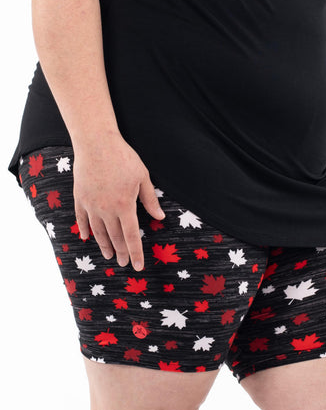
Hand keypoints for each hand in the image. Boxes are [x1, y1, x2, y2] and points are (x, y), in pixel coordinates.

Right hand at [72, 132, 164, 270]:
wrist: (96, 143)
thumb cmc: (123, 157)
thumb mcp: (143, 177)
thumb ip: (150, 199)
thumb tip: (160, 217)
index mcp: (125, 206)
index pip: (131, 237)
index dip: (136, 253)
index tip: (138, 266)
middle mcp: (107, 210)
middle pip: (115, 237)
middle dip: (121, 252)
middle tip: (124, 263)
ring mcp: (91, 205)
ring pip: (98, 232)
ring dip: (104, 245)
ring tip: (109, 256)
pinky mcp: (80, 198)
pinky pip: (82, 219)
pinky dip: (84, 229)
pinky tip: (87, 237)